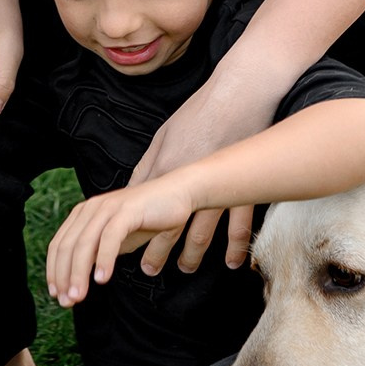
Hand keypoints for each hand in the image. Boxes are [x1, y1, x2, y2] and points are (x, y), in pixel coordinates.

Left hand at [45, 175, 201, 305]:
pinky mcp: (126, 211)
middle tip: (68, 301)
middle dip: (63, 277)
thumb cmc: (148, 218)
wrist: (178, 193)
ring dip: (78, 273)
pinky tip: (102, 278)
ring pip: (84, 244)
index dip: (54, 271)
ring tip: (79, 296)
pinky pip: (109, 238)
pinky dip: (103, 259)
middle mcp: (91, 209)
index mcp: (84, 213)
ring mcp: (108, 208)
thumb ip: (98, 254)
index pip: (59, 244)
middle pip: (67, 247)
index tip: (57, 294)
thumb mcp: (117, 239)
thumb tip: (82, 278)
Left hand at [130, 73, 276, 275]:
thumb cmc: (200, 112)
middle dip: (155, 252)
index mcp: (165, 169)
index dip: (131, 233)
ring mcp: (216, 187)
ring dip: (191, 255)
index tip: (123, 248)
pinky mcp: (241, 187)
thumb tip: (135, 188)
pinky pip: (238, 226)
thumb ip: (149, 164)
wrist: (239, 95)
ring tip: (185, 269)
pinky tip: (230, 262)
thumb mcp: (165, 135)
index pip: (142, 210)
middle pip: (167, 228)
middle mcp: (187, 183)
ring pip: (201, 233)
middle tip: (148, 270)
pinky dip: (234, 247)